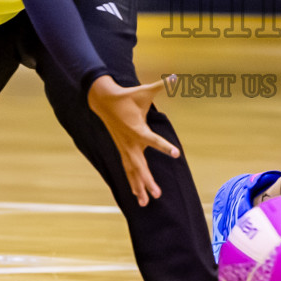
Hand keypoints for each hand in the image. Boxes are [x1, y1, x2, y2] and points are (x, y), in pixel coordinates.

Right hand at [87, 75, 180, 205]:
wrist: (103, 102)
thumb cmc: (127, 97)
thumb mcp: (144, 91)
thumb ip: (160, 86)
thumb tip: (174, 77)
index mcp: (138, 129)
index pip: (154, 140)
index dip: (165, 147)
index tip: (176, 154)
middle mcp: (131, 143)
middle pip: (141, 166)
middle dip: (148, 181)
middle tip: (158, 194)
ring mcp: (125, 149)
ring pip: (133, 172)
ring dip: (139, 187)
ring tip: (146, 203)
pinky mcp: (122, 151)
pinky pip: (128, 170)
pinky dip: (132, 182)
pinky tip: (137, 195)